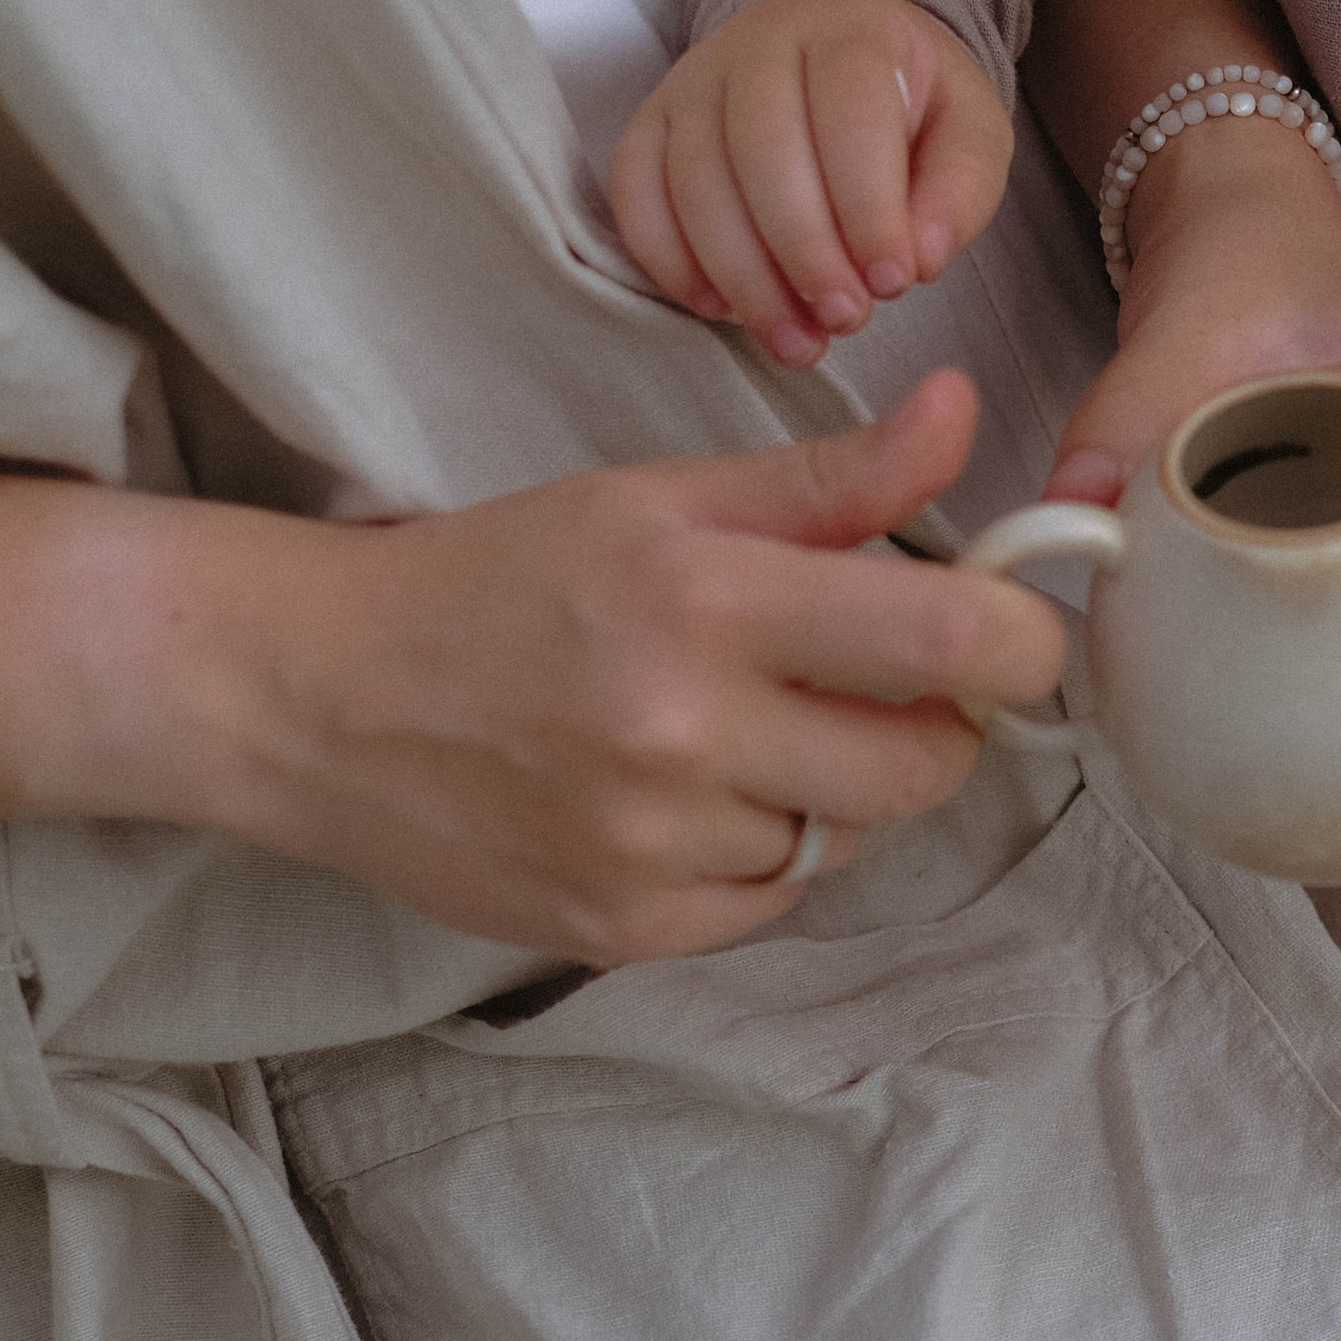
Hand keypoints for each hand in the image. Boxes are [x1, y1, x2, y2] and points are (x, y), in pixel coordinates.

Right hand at [219, 375, 1062, 962]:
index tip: (1014, 633)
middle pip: (924, 766)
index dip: (1021, 643)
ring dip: (825, 791)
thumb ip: (830, 479)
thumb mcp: (659, 498)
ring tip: (731, 733)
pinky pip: (769, 900)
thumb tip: (967, 413)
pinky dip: (756, 853)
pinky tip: (680, 798)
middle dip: (931, 724)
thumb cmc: (500, 579)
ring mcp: (651, 845)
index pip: (945, 642)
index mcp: (704, 599)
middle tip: (870, 683)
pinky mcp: (623, 927)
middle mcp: (682, 731)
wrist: (319, 696)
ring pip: (844, 837)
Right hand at [608, 0, 1013, 369]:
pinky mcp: (651, 121)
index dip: (868, 208)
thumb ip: (958, 191)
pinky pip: (636, 191)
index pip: (849, 116)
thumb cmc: (908, 103)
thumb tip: (918, 258)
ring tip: (795, 339)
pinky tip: (719, 308)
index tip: (894, 282)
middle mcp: (757, 44)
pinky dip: (669, 259)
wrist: (835, 51)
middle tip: (846, 320)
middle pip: (762, 149)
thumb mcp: (969, 132)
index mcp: (849, 34)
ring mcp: (694, 80)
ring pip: (696, 179)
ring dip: (743, 275)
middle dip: (805, 251)